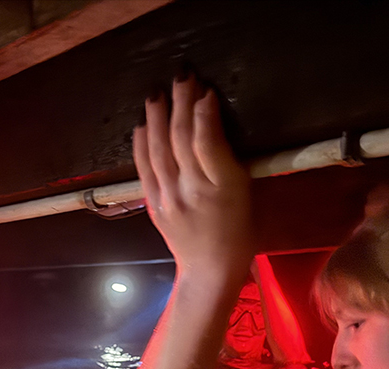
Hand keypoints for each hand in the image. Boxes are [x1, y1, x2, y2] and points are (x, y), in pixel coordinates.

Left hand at [134, 76, 255, 279]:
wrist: (210, 271)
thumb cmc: (238, 231)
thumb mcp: (246, 194)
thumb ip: (229, 160)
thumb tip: (210, 121)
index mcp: (225, 186)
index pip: (208, 140)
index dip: (204, 111)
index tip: (206, 90)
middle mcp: (193, 190)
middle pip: (181, 138)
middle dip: (181, 102)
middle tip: (182, 76)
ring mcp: (169, 198)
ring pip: (159, 149)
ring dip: (158, 116)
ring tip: (157, 93)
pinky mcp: (153, 205)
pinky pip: (144, 168)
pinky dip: (142, 143)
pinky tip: (143, 124)